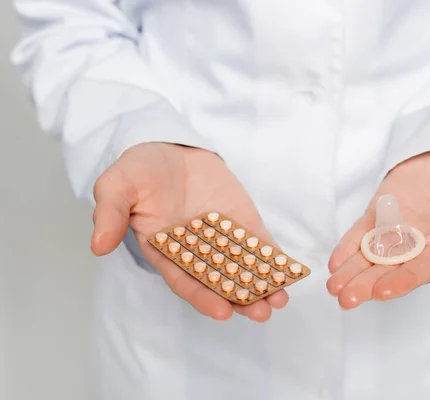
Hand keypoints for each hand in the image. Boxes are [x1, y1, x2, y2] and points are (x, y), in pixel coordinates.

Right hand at [90, 142, 287, 321]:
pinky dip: (273, 257)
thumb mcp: (118, 186)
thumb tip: (97, 246)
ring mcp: (222, 237)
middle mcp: (195, 251)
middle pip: (219, 280)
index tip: (223, 312)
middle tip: (262, 313)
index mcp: (165, 250)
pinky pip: (259, 243)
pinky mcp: (242, 222)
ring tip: (281, 299)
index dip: (202, 297)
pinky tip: (289, 270)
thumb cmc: (140, 170)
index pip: (184, 280)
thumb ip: (110, 214)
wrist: (169, 147)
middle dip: (241, 298)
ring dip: (262, 284)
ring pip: (243, 266)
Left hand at [327, 144, 429, 308]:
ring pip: (373, 256)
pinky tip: (334, 263)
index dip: (406, 279)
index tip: (383, 292)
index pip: (428, 267)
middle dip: (369, 284)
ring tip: (333, 289)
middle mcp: (424, 242)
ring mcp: (400, 229)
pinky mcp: (381, 213)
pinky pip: (362, 234)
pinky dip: (348, 247)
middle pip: (394, 269)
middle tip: (345, 300)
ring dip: (353, 273)